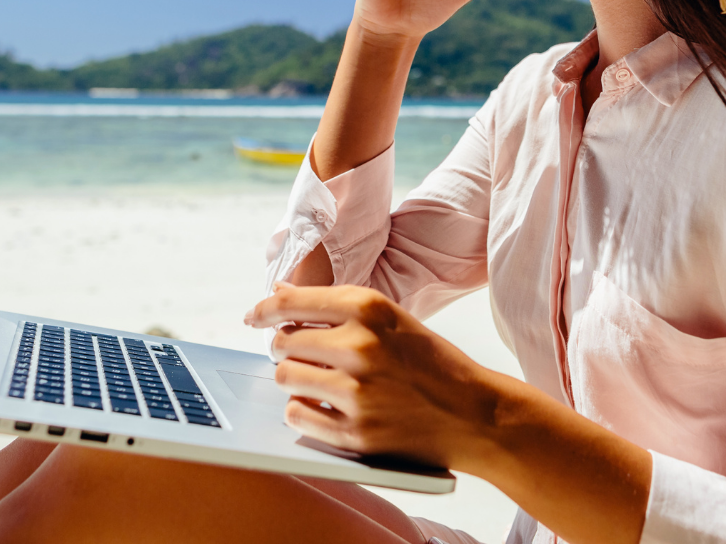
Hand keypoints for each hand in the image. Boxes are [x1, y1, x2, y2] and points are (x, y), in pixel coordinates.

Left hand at [244, 283, 495, 467]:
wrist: (472, 412)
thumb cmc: (429, 359)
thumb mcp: (390, 316)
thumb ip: (335, 305)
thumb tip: (281, 293)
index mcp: (369, 308)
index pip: (291, 303)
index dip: (264, 309)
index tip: (253, 316)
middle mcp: (359, 346)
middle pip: (283, 341)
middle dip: (285, 345)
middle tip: (301, 350)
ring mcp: (356, 393)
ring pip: (285, 377)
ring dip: (292, 376)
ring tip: (315, 376)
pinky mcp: (355, 433)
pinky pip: (297, 415)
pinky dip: (302, 408)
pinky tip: (321, 402)